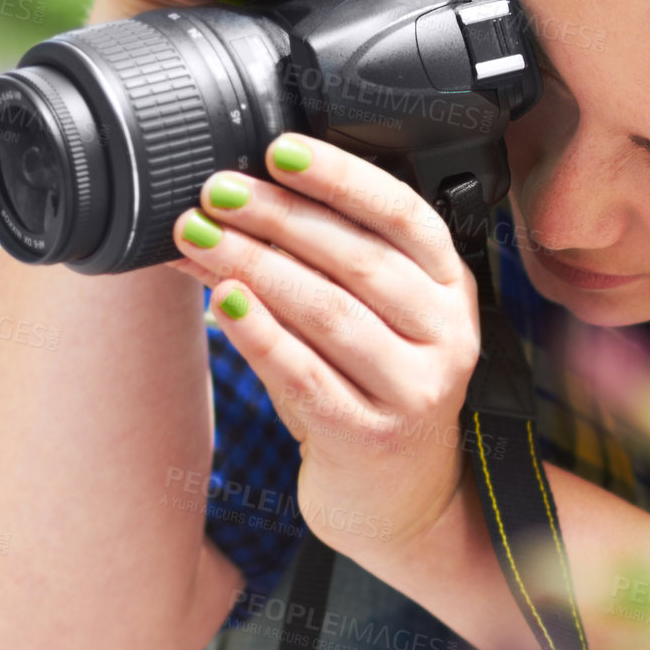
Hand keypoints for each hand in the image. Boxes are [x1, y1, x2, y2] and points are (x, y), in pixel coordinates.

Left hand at [169, 135, 481, 562]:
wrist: (397, 498)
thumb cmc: (372, 393)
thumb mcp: (369, 320)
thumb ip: (319, 265)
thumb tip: (230, 206)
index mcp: (449, 289)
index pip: (403, 215)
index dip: (341, 178)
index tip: (278, 151)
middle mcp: (446, 335)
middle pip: (358, 259)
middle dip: (278, 217)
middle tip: (217, 193)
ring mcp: (415, 390)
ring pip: (329, 312)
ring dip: (256, 267)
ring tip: (200, 238)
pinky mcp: (372, 436)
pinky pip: (306, 374)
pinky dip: (259, 334)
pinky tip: (223, 304)